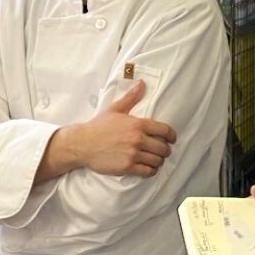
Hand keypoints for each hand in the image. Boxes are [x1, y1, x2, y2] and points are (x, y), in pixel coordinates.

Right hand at [56, 79, 176, 178]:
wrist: (82, 144)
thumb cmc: (98, 126)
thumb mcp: (115, 109)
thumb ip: (131, 97)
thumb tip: (142, 83)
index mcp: (138, 124)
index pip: (165, 130)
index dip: (172, 136)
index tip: (172, 140)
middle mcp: (138, 139)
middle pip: (163, 148)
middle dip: (165, 150)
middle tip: (162, 151)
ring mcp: (133, 154)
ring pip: (157, 161)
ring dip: (158, 161)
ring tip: (155, 160)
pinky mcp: (127, 167)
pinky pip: (148, 172)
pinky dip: (151, 171)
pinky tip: (148, 168)